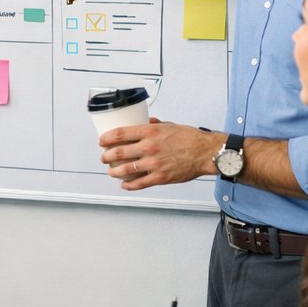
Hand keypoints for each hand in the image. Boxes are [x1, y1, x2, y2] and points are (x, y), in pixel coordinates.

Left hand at [99, 119, 221, 190]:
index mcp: (150, 131)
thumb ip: (154, 124)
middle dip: (106, 156)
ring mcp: (154, 163)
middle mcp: (149, 147)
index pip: (120, 133)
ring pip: (125, 170)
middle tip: (104, 157)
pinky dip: (129, 185)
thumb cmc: (190, 138)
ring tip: (110, 171)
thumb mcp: (169, 125)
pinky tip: (124, 184)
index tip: (101, 141)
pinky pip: (139, 183)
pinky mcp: (160, 178)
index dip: (106, 138)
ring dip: (114, 171)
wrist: (205, 152)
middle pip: (118, 152)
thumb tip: (143, 121)